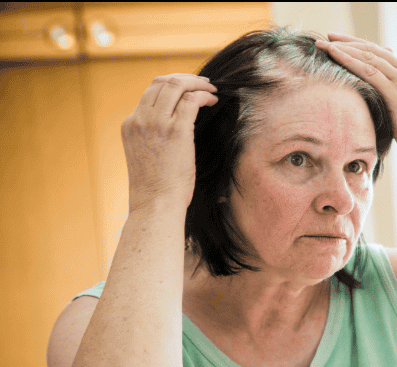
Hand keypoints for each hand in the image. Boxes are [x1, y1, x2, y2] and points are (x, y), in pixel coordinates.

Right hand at [121, 73, 217, 211]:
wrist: (155, 204)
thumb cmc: (156, 188)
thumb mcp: (146, 156)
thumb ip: (153, 137)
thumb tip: (175, 129)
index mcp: (130, 125)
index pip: (150, 92)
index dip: (171, 85)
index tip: (188, 89)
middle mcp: (140, 119)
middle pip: (161, 82)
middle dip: (185, 78)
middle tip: (204, 83)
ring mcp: (156, 123)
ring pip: (175, 85)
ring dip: (197, 83)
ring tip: (211, 89)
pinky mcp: (176, 130)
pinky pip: (191, 100)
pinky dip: (204, 95)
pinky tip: (214, 100)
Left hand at [315, 33, 396, 164]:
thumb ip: (389, 96)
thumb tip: (372, 94)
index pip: (379, 52)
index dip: (357, 44)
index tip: (337, 40)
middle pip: (372, 49)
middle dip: (347, 41)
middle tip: (327, 36)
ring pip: (369, 57)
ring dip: (344, 49)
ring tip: (324, 44)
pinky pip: (369, 72)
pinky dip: (350, 61)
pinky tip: (335, 56)